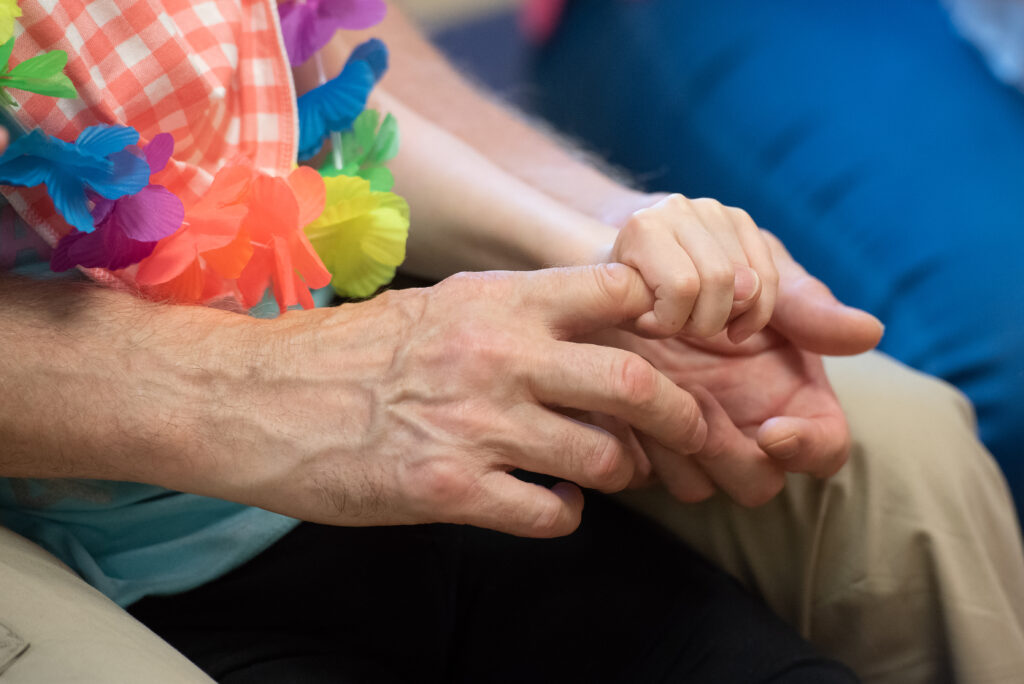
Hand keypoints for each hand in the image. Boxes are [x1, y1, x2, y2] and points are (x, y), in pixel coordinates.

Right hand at [220, 264, 707, 537]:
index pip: (619, 293)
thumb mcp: (436, 305)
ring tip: (606, 471)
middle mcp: (498, 356)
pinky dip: (566, 514)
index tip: (676, 345)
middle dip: (685, 416)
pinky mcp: (449, 489)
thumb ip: (512, 314)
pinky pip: (551, 513)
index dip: (662, 320)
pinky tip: (551, 505)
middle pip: (635, 384)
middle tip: (699, 435)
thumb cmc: (348, 350)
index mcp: (497, 301)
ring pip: (603, 458)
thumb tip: (585, 332)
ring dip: (619, 471)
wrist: (259, 398)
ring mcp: (477, 424)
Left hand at [587, 233, 883, 505]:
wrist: (629, 265)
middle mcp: (746, 429)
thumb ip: (805, 306)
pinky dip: (636, 439)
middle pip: (756, 483)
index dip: (808, 448)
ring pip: (697, 487)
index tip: (773, 431)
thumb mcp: (759, 273)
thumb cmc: (711, 264)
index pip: (825, 449)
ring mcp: (693, 440)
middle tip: (699, 399)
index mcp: (794, 395)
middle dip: (728, 450)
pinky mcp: (644, 441)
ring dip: (679, 444)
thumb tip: (870, 331)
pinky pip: (643, 472)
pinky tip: (625, 392)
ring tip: (658, 383)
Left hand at [610, 194, 778, 341]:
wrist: (628, 263)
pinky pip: (768, 274)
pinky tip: (735, 322)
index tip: (651, 322)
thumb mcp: (623, 308)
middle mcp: (678, 209)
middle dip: (707, 321)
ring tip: (702, 319)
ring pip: (749, 281)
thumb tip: (736, 289)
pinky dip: (758, 309)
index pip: (682, 286)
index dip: (672, 320)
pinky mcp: (740, 220)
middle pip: (721, 280)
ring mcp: (713, 210)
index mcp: (644, 227)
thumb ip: (655, 306)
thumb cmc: (625, 292)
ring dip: (731, 317)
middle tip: (683, 326)